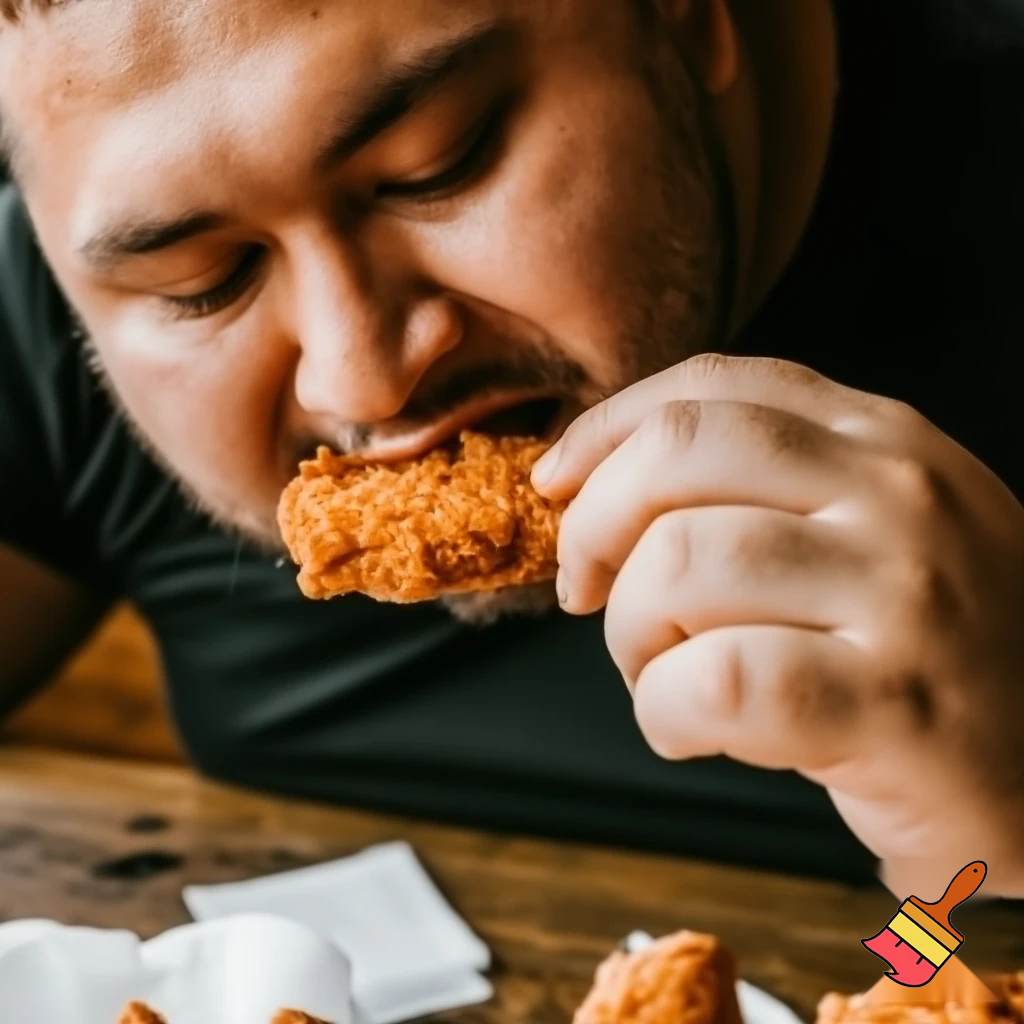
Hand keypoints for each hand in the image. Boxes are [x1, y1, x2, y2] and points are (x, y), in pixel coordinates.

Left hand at [532, 354, 1023, 887]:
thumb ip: (757, 487)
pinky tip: (688, 727)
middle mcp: (898, 493)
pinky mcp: (894, 704)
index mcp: (881, 439)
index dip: (606, 429)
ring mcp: (904, 593)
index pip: (711, 387)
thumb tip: (586, 483)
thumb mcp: (863, 530)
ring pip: (678, 567)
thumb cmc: (919, 650)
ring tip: (660, 674)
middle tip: (590, 593)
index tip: (557, 484)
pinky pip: (715, 682)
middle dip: (594, 527)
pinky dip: (664, 710)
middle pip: (676, 456)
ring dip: (630, 635)